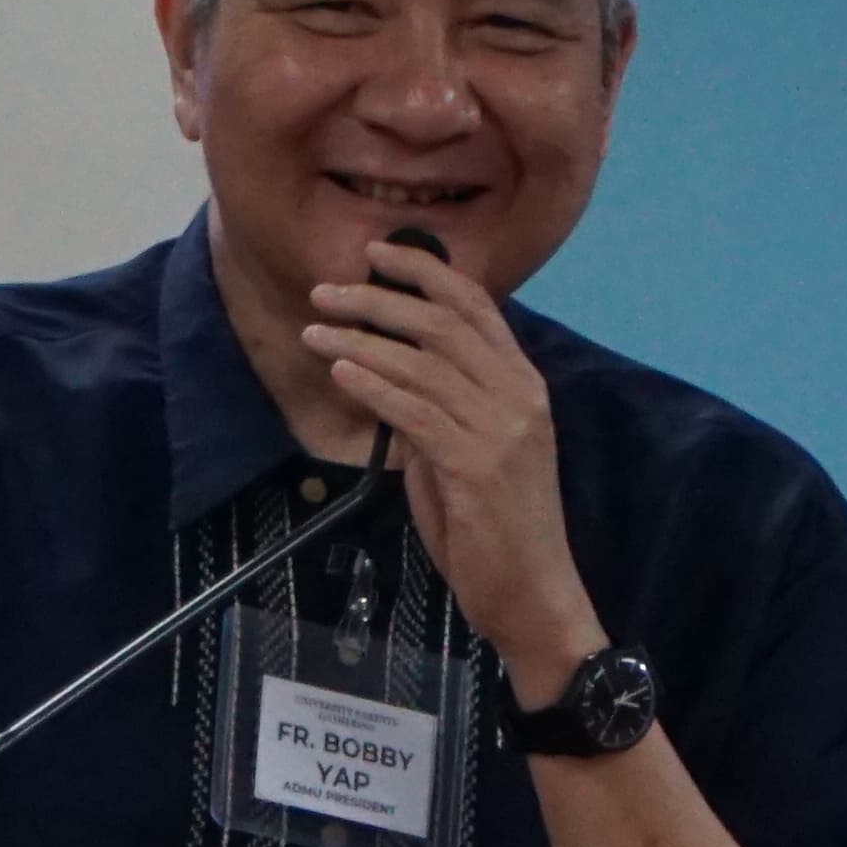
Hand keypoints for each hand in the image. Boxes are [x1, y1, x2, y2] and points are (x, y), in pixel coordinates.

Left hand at [304, 246, 601, 684]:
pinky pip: (415, 410)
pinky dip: (373, 384)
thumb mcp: (466, 454)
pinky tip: (340, 371)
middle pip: (442, 323)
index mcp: (523, 385)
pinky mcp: (478, 465)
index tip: (377, 253)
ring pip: (422, 363)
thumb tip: (387, 378)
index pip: (475, 306)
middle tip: (327, 291)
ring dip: (360, 341)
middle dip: (379, 299)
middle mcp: (520, 395)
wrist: (532, 594)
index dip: (426, 272)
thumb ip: (437, 411)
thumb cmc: (493, 530)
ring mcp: (503, 429)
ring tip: (314, 330)